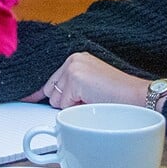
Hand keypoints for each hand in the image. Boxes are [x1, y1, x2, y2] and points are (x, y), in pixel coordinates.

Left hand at [36, 52, 152, 107]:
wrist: (138, 97)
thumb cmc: (118, 97)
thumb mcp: (90, 88)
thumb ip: (70, 89)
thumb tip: (48, 99)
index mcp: (76, 59)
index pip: (51, 80)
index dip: (42, 93)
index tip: (28, 98)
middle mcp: (73, 59)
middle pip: (50, 90)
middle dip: (65, 102)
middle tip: (89, 101)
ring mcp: (73, 67)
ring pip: (55, 99)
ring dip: (72, 106)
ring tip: (93, 101)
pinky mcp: (75, 78)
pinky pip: (64, 104)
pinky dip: (77, 108)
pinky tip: (94, 101)